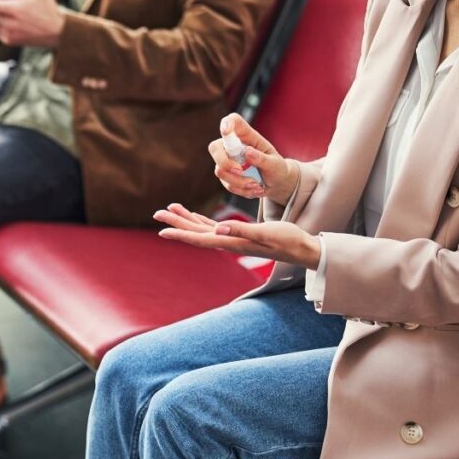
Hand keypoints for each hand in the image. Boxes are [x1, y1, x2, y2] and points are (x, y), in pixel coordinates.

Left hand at [153, 204, 320, 268]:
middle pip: (196, 232)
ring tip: (170, 209)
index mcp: (232, 242)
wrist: (301, 248)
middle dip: (176, 223)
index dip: (180, 233)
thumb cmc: (287, 240)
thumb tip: (218, 230)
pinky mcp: (239, 234)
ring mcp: (232, 238)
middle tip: (157, 213)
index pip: (200, 238)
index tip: (161, 230)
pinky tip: (194, 217)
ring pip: (202, 228)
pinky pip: (214, 227)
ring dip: (186, 219)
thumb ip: (241, 231)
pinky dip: (201, 220)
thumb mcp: (265, 233)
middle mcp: (228, 242)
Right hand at [210, 113, 297, 206]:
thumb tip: (248, 152)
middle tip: (240, 171)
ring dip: (239, 181)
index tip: (226, 131)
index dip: (226, 123)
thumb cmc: (276, 168)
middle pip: (215, 147)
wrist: (276, 184)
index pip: (233, 122)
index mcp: (247, 136)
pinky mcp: (227, 176)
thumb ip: (262, 158)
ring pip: (220, 170)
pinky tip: (254, 188)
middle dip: (224, 162)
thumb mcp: (275, 163)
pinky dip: (242, 189)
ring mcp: (228, 161)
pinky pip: (227, 184)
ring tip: (256, 184)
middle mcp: (233, 147)